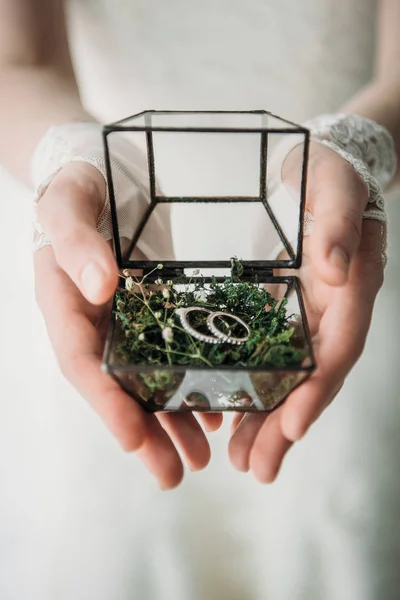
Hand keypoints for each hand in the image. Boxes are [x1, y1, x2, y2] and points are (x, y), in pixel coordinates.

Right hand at [34, 161, 221, 489]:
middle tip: (176, 473)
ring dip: (171, 421)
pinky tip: (214, 409)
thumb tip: (99, 289)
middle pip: (116, 387)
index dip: (105, 403)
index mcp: (64, 303)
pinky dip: (188, 383)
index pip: (80, 362)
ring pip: (144, 380)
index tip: (132, 438)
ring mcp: (122, 321)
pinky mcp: (150, 312)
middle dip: (144, 433)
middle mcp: (93, 322)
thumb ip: (75, 243)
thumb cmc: (76, 186)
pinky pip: (168, 355)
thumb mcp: (68, 204)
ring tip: (201, 457)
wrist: (99, 175)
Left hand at [229, 143, 383, 481]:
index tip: (293, 428)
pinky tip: (234, 409)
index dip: (318, 389)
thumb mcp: (335, 188)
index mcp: (351, 286)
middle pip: (314, 378)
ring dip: (271, 419)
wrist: (326, 168)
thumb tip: (334, 272)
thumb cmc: (332, 173)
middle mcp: (334, 309)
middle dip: (288, 425)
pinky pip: (275, 355)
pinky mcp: (287, 308)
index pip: (338, 347)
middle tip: (257, 469)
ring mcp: (312, 313)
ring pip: (294, 375)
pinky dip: (259, 386)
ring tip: (243, 458)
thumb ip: (338, 227)